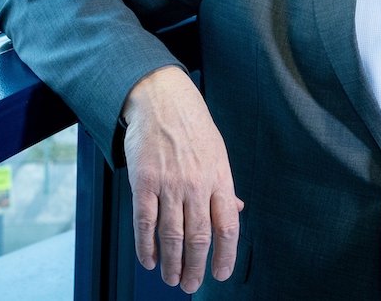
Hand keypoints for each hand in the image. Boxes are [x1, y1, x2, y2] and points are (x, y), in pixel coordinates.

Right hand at [121, 65, 243, 292]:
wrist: (162, 99)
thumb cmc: (192, 125)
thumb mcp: (218, 153)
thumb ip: (224, 186)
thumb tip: (237, 210)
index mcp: (219, 178)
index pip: (227, 226)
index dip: (225, 255)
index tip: (221, 273)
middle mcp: (197, 185)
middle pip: (199, 237)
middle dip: (196, 267)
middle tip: (191, 285)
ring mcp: (170, 185)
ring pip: (173, 236)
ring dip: (173, 263)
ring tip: (172, 279)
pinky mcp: (144, 183)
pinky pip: (145, 223)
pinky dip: (147, 247)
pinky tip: (150, 260)